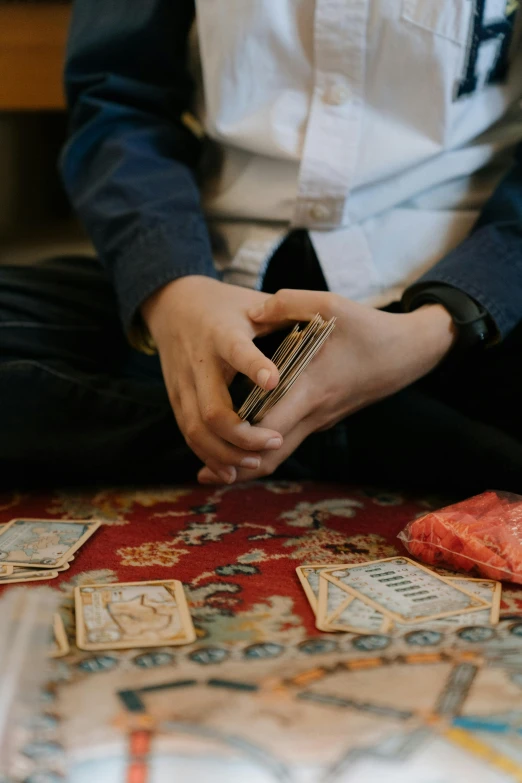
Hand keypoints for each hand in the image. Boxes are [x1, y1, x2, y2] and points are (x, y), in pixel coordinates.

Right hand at [142, 276, 283, 481]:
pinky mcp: (175, 398)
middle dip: (243, 435)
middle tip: (274, 441)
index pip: (236, 351)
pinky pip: (189, 434)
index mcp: (221, 333)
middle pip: (213, 410)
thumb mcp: (251, 300)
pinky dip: (208, 456)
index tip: (274, 381)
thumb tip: (323, 323)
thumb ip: (284, 313)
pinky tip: (230, 471)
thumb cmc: (223, 305)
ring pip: (197, 430)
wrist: (171, 303)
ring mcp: (183, 384)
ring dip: (225, 454)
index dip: (254, 367)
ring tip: (255, 463)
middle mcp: (198, 361)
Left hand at [198, 288, 456, 483]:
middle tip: (200, 474)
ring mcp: (318, 421)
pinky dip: (262, 452)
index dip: (240, 436)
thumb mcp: (332, 304)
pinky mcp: (320, 420)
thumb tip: (250, 313)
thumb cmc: (368, 329)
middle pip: (270, 456)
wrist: (408, 353)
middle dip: (235, 466)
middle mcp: (313, 413)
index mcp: (311, 388)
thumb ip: (288, 303)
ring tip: (208, 471)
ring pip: (279, 456)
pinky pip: (287, 444)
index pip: (269, 425)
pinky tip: (238, 449)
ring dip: (247, 465)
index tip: (210, 434)